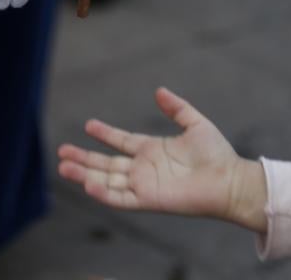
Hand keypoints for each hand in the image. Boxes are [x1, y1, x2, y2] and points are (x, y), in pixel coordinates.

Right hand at [58, 88, 266, 231]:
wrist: (229, 180)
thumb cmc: (216, 153)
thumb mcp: (194, 122)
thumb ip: (176, 107)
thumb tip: (159, 90)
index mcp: (152, 149)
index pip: (121, 141)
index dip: (105, 134)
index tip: (88, 125)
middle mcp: (144, 168)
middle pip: (106, 163)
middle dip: (83, 157)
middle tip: (61, 151)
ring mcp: (144, 184)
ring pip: (107, 180)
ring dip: (84, 174)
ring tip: (63, 166)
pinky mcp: (149, 200)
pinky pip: (121, 198)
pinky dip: (103, 193)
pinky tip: (87, 184)